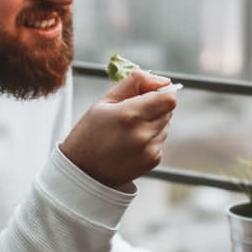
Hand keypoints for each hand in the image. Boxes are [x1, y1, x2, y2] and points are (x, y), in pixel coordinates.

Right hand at [59, 71, 175, 188]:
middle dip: (156, 105)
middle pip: (168, 111)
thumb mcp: (105, 101)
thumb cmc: (90, 133)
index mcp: (130, 115)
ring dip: (153, 122)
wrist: (83, 171)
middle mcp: (144, 133)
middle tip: (135, 110)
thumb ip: (134, 83)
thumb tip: (161, 80)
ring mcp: (150, 149)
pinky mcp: (153, 161)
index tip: (152, 91)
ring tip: (129, 129)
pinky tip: (131, 143)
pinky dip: (150, 138)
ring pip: (165, 126)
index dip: (164, 91)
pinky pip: (160, 141)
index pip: (168, 98)